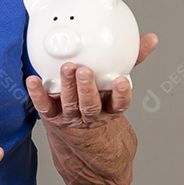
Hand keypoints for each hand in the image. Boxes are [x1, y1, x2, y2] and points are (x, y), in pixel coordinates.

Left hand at [27, 33, 158, 129]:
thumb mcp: (118, 86)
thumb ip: (132, 60)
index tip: (121, 81)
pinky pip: (45, 107)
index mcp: (110, 108)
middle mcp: (91, 115)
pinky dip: (38, 94)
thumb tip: (151, 39)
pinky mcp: (53, 118)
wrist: (84, 145)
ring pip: (70, 104)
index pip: (119, 104)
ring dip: (67, 87)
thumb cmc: (103, 105)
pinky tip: (33, 81)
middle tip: (84, 71)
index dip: (120, 94)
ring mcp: (72, 118)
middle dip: (86, 88)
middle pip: (90, 104)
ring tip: (66, 69)